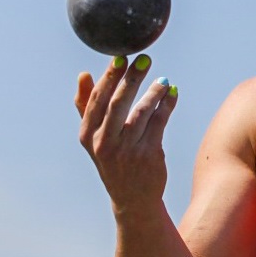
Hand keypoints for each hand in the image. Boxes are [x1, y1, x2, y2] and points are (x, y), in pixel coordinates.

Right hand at [75, 54, 177, 212]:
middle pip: (118, 103)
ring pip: (142, 112)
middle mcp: (105, 143)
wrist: (132, 198)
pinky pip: (159, 123)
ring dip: (154, 92)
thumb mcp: (94, 138)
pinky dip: (167, 106)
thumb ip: (86, 106)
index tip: (120, 57)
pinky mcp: (149, 155)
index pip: (97, 100)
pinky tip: (172, 94)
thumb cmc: (113, 160)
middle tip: (144, 59)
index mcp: (88, 135)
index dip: (109, 77)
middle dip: (132, 79)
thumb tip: (83, 75)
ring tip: (164, 80)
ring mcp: (127, 150)